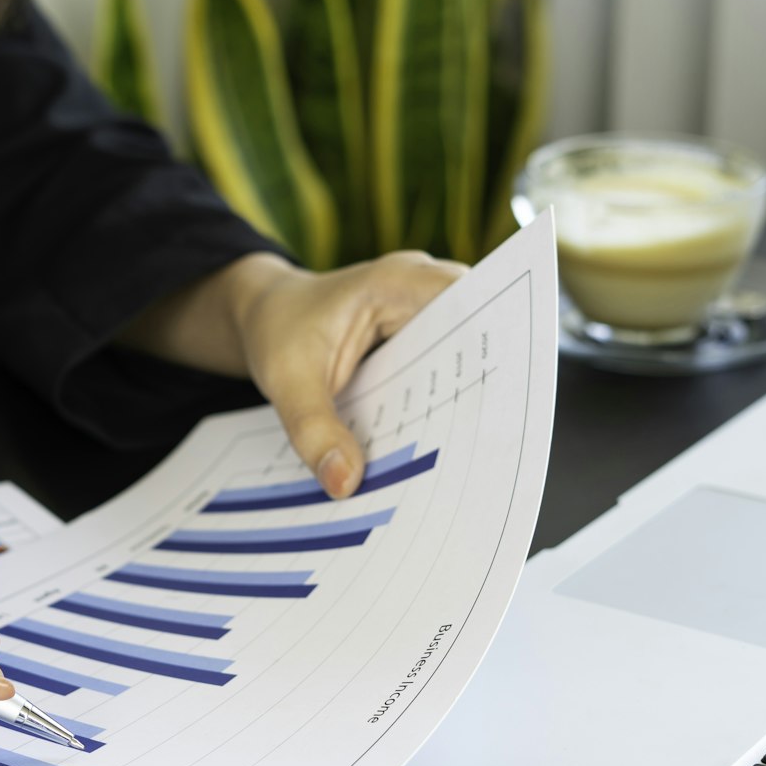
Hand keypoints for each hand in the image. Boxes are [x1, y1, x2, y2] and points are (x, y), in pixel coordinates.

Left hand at [121, 251, 463, 495]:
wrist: (263, 313)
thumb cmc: (276, 330)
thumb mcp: (284, 378)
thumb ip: (312, 429)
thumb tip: (346, 484)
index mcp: (398, 281)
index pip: (471, 308)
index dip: (495, 351)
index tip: (501, 405)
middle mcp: (423, 289)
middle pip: (479, 335)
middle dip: (484, 386)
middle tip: (487, 448)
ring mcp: (426, 312)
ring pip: (467, 355)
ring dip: (466, 398)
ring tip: (470, 455)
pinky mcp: (421, 338)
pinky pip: (444, 368)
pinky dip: (441, 403)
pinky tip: (439, 446)